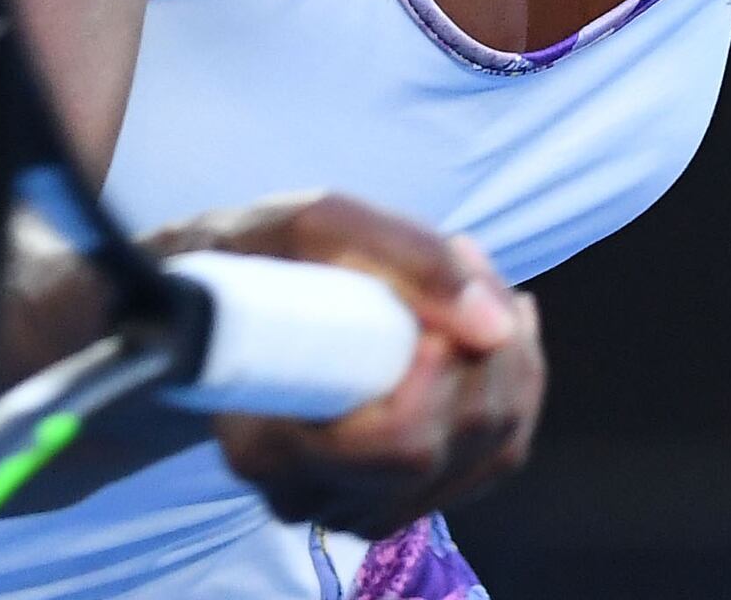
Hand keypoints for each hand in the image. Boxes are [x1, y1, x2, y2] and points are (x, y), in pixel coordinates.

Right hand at [151, 189, 542, 536]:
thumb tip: (495, 325)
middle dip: (493, 350)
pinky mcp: (397, 496)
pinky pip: (494, 458)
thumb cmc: (253, 258)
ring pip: (491, 456)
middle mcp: (309, 496)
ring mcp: (355, 507)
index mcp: (266, 445)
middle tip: (466, 262)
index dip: (447, 374)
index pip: (399, 446)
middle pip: (457, 448)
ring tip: (476, 283)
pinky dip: (514, 386)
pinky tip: (492, 328)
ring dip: (512, 361)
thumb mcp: (311, 224)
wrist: (216, 306)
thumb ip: (405, 258)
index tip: (432, 303)